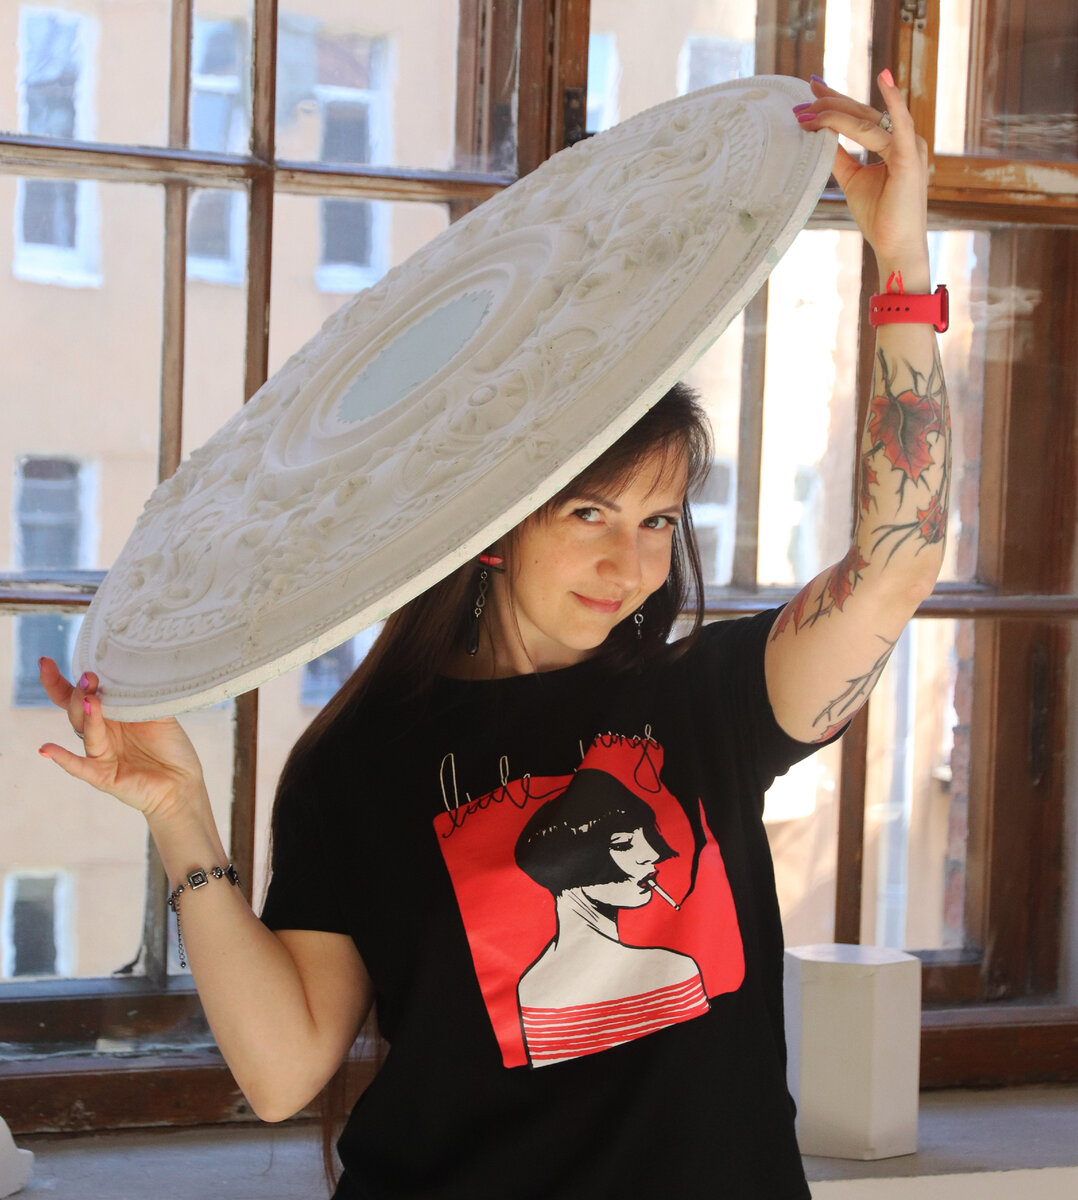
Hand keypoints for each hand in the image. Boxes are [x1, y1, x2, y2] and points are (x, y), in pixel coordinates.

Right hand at [37, 658, 206, 821]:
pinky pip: (79, 767)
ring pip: (85, 732)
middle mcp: (100, 733)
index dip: (60, 681)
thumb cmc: (169, 747)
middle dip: (80, 693)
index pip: (78, 696)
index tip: (45, 661)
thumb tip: (135, 668)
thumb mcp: (160, 715)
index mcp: (109, 715)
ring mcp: (100, 754)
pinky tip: (47, 749)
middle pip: (78, 710)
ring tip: (90, 700)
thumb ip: (144, 696)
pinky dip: (63, 758)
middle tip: (89, 678)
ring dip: (85, 716)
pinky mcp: (103, 776)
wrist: (181, 783)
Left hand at [795, 69, 928, 285]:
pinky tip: (883, 78)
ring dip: (836, 112)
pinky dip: (893, 102)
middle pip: (861, 113)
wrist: (896, 246)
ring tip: (809, 108)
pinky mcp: (910, 158)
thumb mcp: (853, 180)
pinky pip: (900, 125)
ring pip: (867, 121)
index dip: (835, 102)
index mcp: (892, 143)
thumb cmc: (879, 217)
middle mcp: (903, 139)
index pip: (859, 116)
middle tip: (802, 97)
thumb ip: (840, 157)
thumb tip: (820, 136)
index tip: (811, 91)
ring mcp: (909, 146)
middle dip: (829, 103)